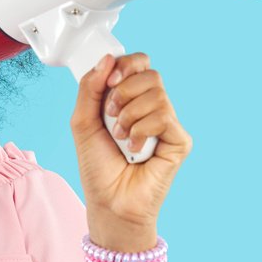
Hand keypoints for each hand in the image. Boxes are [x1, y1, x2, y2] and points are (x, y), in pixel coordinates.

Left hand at [70, 51, 192, 230]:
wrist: (108, 202)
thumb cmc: (98, 167)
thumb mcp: (82, 121)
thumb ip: (90, 88)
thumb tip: (108, 59)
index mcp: (132, 100)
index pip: (140, 64)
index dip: (126, 65)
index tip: (109, 82)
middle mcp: (153, 109)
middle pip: (150, 74)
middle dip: (123, 91)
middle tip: (112, 116)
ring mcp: (168, 124)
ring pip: (156, 94)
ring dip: (129, 115)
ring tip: (121, 137)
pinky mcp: (179, 140)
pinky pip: (164, 116)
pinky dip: (141, 130)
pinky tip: (134, 148)